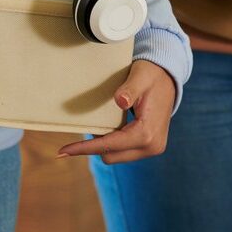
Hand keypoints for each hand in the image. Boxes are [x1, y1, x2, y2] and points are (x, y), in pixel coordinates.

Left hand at [56, 60, 176, 163]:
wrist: (168, 78)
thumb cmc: (152, 75)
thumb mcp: (140, 77)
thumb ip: (129, 89)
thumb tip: (119, 101)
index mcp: (147, 133)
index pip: (110, 146)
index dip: (85, 148)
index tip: (62, 151)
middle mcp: (152, 146)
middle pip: (110, 156)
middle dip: (93, 146)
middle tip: (84, 127)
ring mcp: (152, 148)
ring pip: (116, 156)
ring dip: (103, 144)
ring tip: (97, 126)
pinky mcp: (149, 146)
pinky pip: (123, 151)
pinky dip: (112, 143)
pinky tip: (106, 130)